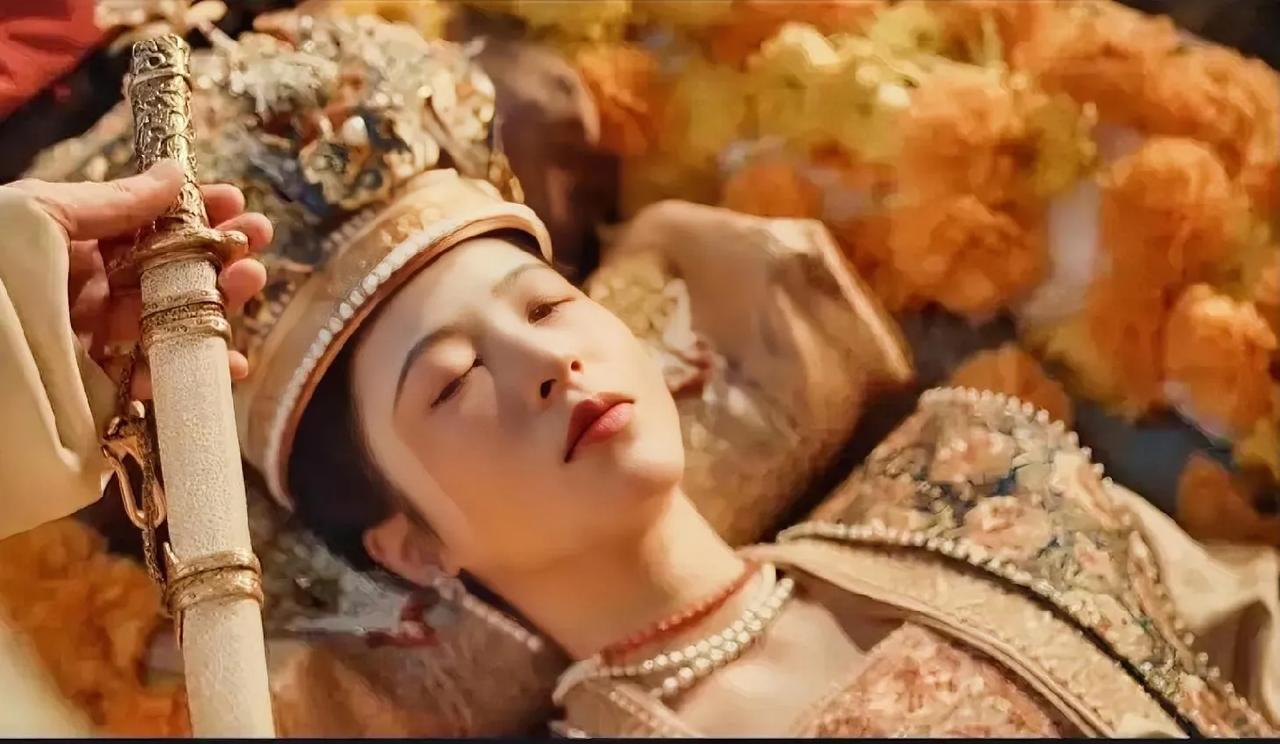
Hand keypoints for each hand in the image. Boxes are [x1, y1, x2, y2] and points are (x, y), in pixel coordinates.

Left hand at [9, 160, 270, 397]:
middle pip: (163, 272)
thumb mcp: (38, 214)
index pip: (138, 225)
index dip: (189, 212)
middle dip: (215, 253)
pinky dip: (200, 371)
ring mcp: (93, 347)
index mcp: (58, 246)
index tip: (235, 202)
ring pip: (170, 322)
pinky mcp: (101, 398)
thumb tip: (174, 172)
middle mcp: (78, 294)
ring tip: (249, 283)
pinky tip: (228, 359)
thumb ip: (112, 200)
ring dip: (218, 302)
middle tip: (257, 241)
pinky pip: (158, 381)